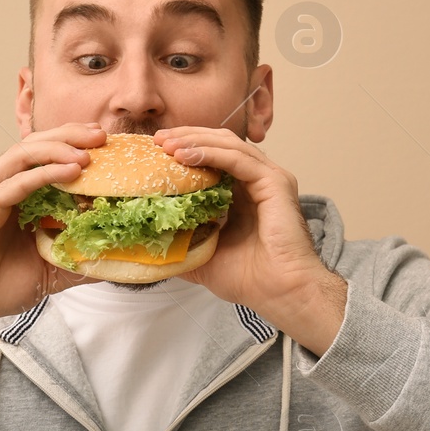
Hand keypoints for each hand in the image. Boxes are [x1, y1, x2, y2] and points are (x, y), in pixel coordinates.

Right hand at [0, 122, 106, 343]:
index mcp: (16, 194)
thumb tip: (120, 257)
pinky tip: (71, 171)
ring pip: (23, 154)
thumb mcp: (53, 269)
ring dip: (57, 148)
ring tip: (87, 152)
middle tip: (101, 135)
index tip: (105, 143)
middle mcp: (1, 186)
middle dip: (69, 135)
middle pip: (35, 145)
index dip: (73, 144)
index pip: (45, 156)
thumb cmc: (0, 286)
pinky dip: (44, 173)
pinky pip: (16, 183)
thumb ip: (81, 257)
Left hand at [152, 126, 335, 315]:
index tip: (157, 150)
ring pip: (229, 145)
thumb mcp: (203, 257)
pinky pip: (239, 159)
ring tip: (167, 144)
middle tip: (158, 139)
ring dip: (195, 141)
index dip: (187, 148)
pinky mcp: (276, 183)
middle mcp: (259, 180)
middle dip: (188, 137)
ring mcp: (270, 178)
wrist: (280, 294)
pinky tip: (186, 155)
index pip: (214, 156)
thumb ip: (182, 244)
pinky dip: (211, 154)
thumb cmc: (250, 279)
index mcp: (245, 192)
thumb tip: (149, 245)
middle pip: (221, 142)